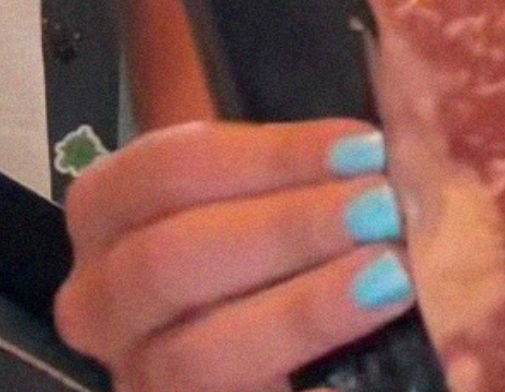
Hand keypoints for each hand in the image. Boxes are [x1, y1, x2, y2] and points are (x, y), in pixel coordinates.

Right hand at [53, 120, 416, 391]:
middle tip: (382, 209)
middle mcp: (104, 302)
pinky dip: (307, 387)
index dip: (268, 155)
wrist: (284, 356)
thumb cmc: (281, 250)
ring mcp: (141, 375)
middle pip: (168, 259)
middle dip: (287, 228)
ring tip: (392, 277)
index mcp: (112, 218)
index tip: (365, 148)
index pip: (163, 171)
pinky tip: (362, 367)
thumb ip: (309, 168)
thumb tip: (384, 145)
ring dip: (302, 310)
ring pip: (195, 353)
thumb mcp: (275, 195)